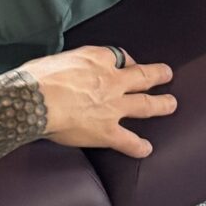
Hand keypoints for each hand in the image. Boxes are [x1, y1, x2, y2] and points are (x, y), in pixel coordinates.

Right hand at [22, 46, 174, 158]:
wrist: (34, 99)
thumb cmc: (37, 77)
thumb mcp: (58, 59)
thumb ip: (71, 64)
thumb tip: (65, 70)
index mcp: (97, 59)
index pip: (119, 56)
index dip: (126, 60)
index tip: (126, 63)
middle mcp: (112, 81)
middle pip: (142, 75)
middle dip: (157, 74)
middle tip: (166, 73)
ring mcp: (113, 107)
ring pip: (145, 104)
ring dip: (161, 104)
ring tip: (171, 104)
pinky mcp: (107, 131)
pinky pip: (129, 141)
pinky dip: (139, 146)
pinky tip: (146, 149)